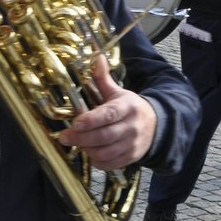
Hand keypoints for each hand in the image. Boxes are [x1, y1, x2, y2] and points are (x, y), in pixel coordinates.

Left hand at [60, 56, 155, 170]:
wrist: (156, 125)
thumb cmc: (129, 107)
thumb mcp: (118, 92)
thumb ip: (103, 78)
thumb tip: (95, 55)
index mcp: (126, 107)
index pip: (108, 114)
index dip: (91, 120)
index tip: (75, 123)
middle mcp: (131, 126)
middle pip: (104, 136)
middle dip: (81, 138)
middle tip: (64, 137)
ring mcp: (132, 144)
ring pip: (105, 152)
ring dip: (88, 150)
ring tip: (79, 143)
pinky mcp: (131, 158)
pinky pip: (110, 164)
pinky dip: (97, 161)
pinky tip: (91, 152)